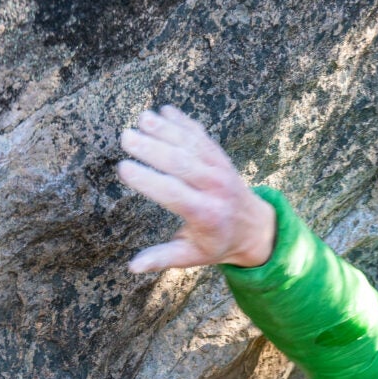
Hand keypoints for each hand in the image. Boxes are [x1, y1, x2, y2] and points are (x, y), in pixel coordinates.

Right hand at [116, 105, 277, 273]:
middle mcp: (214, 188)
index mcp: (204, 214)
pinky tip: (165, 111)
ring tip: (142, 118)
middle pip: (181, 163)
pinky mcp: (219, 155)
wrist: (253, 226)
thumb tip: (133, 267)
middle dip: (152, 149)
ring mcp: (218, 168)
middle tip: (126, 137)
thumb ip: (163, 258)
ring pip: (191, 144)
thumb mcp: (192, 257)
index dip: (148, 180)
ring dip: (166, 129)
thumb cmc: (216, 243)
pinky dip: (183, 122)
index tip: (124, 168)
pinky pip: (201, 135)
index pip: (173, 194)